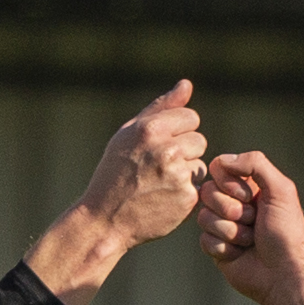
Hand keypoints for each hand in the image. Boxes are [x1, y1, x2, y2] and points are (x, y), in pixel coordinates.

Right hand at [69, 79, 207, 249]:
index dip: (178, 132)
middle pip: (199, 140)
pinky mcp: (186, 198)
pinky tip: (162, 199)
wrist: (104, 221)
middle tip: (157, 169)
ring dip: (185, 173)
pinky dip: (183, 193)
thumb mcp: (128, 135)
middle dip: (184, 152)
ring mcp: (178, 175)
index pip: (191, 118)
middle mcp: (166, 149)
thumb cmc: (114, 174)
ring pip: (200, 164)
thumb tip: (187, 84)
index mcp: (151, 129)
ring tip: (158, 184)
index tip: (159, 146)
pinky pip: (197, 187)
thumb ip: (160, 108)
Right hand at [194, 149, 303, 304]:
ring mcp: (223, 225)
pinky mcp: (215, 247)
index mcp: (248, 186)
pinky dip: (224, 248)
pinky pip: (204, 240)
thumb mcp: (281, 190)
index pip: (219, 169)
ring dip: (230, 231)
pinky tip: (240, 254)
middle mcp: (233, 203)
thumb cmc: (286, 232)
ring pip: (204, 217)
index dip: (229, 183)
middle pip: (207, 192)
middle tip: (253, 221)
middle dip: (231, 210)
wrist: (282, 273)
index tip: (249, 196)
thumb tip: (223, 160)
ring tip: (249, 240)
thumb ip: (256, 164)